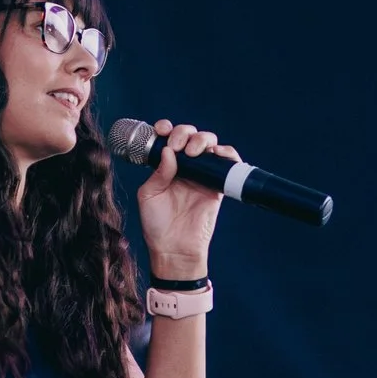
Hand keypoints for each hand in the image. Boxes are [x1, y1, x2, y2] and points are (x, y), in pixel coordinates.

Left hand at [134, 119, 235, 283]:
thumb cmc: (157, 225)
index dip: (167, 129)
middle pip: (190, 135)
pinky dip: (227, 153)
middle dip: (184, 133)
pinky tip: (217, 154)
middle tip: (178, 145)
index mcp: (165, 166)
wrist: (174, 249)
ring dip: (202, 139)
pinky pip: (227, 164)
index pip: (169, 138)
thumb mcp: (148, 195)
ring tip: (193, 151)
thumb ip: (159, 172)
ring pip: (209, 144)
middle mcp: (184, 167)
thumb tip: (170, 151)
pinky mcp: (218, 186)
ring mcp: (202, 175)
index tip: (162, 131)